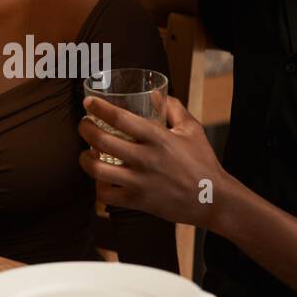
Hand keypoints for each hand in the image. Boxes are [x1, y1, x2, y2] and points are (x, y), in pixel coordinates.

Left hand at [78, 95, 228, 228]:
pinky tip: (102, 178)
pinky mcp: (138, 201)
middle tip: (84, 125)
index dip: (99, 109)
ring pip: (97, 169)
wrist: (212, 199)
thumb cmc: (202, 161)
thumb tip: (157, 94)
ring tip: (86, 153)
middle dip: (85, 129)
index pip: (120, 118)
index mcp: (158, 138)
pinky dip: (99, 186)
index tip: (88, 104)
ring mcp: (139, 182)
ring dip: (85, 159)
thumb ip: (174, 109)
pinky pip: (106, 195)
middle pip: (101, 140)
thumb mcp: (192, 129)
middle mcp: (145, 158)